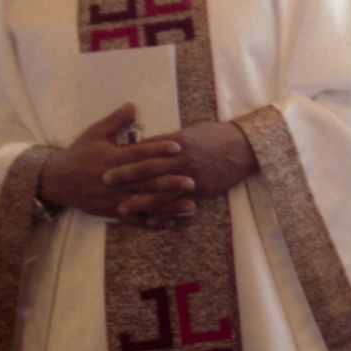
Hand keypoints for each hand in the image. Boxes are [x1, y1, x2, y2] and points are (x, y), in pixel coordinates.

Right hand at [38, 104, 186, 219]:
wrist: (56, 181)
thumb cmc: (79, 154)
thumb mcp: (94, 134)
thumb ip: (115, 121)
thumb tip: (132, 104)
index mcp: (112, 159)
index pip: (138, 154)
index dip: (158, 150)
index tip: (178, 147)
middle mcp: (115, 181)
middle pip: (145, 181)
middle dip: (169, 182)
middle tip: (192, 179)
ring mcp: (114, 198)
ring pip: (145, 203)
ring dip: (168, 205)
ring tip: (191, 205)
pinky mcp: (112, 212)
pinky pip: (135, 219)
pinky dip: (152, 222)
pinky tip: (171, 222)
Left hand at [103, 120, 258, 223]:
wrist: (245, 147)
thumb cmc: (218, 135)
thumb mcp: (193, 130)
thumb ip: (171, 138)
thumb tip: (151, 143)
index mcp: (177, 141)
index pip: (146, 148)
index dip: (126, 154)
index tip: (108, 157)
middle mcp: (181, 159)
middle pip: (147, 167)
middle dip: (125, 175)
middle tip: (104, 179)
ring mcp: (191, 176)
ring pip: (160, 191)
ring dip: (139, 200)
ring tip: (122, 207)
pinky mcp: (201, 190)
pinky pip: (179, 204)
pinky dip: (165, 213)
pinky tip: (151, 220)